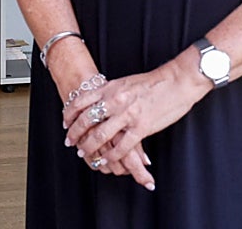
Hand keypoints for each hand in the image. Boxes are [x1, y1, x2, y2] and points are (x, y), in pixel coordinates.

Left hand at [49, 45, 153, 188]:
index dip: (69, 114)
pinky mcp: (141, 127)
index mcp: (110, 88)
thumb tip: (99, 100)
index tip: (65, 123)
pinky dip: (112, 156)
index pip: (81, 101)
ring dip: (89, 147)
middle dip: (75, 134)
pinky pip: (121, 146)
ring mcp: (127, 115)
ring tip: (84, 153)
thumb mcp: (125, 82)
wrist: (177, 81)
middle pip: (86, 120)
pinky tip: (107, 160)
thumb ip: (111, 92)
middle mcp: (115, 101)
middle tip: (70, 142)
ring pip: (100, 135)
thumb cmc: (153, 82)